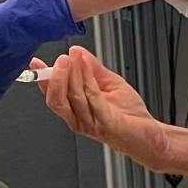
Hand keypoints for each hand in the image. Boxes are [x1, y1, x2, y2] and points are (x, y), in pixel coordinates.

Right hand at [39, 46, 169, 169]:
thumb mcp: (108, 83)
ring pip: (74, 98)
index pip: (53, 95)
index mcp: (76, 110)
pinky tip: (88, 69)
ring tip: (76, 58)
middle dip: (57, 77)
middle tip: (63, 59)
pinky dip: (89, 83)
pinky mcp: (107, 124)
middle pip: (57, 100)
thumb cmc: (129, 115)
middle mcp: (79, 119)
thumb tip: (77, 52)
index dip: (43, 79)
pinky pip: (94, 101)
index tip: (36, 62)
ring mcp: (92, 124)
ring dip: (74, 75)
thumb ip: (92, 69)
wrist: (150, 134)